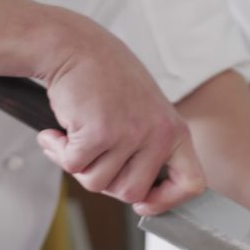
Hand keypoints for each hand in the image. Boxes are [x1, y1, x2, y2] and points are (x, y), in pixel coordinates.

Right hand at [34, 12, 205, 215]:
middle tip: (92, 154)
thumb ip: (149, 148)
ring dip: (78, 164)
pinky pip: (73, 166)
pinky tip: (57, 130)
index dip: (168, 201)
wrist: (74, 45)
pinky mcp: (98, 133)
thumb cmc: (106, 78)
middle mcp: (157, 134)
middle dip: (105, 181)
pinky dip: (58, 152)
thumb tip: (142, 197)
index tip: (145, 203)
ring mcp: (129, 134)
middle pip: (130, 193)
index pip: (192, 183)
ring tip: (75, 135)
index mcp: (175, 130)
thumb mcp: (145, 110)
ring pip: (97, 183)